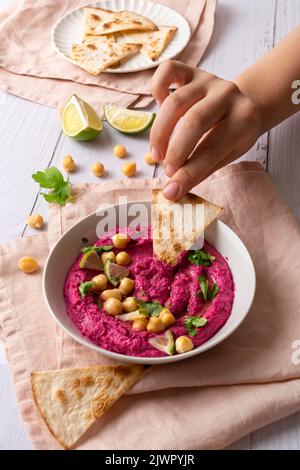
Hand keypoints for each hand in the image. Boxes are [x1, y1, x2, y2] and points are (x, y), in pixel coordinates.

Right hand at [150, 61, 261, 199]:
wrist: (246, 103)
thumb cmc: (233, 134)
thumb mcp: (227, 155)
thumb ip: (200, 169)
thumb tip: (172, 191)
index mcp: (243, 120)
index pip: (212, 149)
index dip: (188, 173)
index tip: (171, 191)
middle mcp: (227, 94)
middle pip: (193, 121)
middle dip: (175, 151)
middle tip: (166, 171)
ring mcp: (208, 80)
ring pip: (175, 101)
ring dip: (160, 132)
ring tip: (157, 154)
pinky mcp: (192, 71)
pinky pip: (167, 70)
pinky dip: (156, 88)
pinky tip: (158, 106)